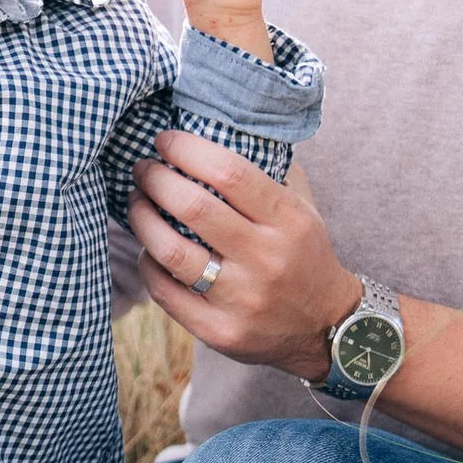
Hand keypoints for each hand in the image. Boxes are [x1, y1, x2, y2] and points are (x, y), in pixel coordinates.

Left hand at [126, 130, 356, 380]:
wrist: (326, 327)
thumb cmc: (304, 254)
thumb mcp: (304, 209)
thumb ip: (270, 172)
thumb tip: (217, 130)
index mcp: (289, 220)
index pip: (230, 173)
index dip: (188, 151)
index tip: (164, 141)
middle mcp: (267, 258)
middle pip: (193, 208)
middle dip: (156, 180)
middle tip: (143, 169)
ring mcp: (243, 299)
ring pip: (172, 252)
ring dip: (142, 220)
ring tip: (136, 203)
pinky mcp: (220, 332)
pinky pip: (166, 293)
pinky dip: (148, 265)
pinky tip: (148, 249)